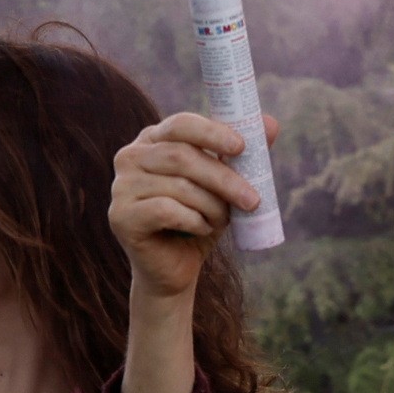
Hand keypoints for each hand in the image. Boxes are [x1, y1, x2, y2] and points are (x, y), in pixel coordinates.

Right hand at [109, 110, 263, 309]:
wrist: (174, 269)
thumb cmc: (199, 219)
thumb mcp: (222, 185)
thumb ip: (242, 154)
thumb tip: (272, 123)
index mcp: (152, 140)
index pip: (180, 124)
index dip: (211, 132)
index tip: (241, 147)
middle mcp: (130, 157)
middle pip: (182, 156)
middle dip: (223, 178)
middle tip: (252, 199)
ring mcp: (121, 186)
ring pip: (179, 186)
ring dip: (211, 206)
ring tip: (221, 220)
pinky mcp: (121, 216)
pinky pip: (167, 210)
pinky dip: (194, 221)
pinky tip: (201, 229)